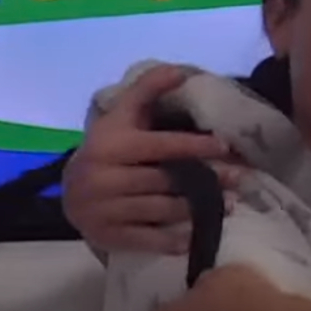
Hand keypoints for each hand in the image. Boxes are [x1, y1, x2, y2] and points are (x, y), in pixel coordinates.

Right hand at [63, 65, 242, 254]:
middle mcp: (103, 178)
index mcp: (110, 145)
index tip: (225, 147)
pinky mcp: (107, 237)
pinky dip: (173, 240)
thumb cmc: (107, 149)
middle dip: (206, 179)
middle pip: (165, 180)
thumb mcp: (122, 116)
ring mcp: (103, 210)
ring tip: (229, 204)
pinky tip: (197, 236)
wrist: (70, 192)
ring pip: (160, 210)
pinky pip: (146, 240)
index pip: (160, 146)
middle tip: (239, 179)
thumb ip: (147, 90)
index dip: (194, 146)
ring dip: (198, 209)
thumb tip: (179, 71)